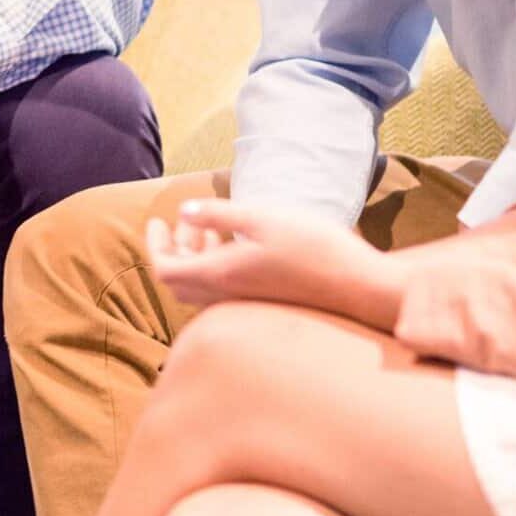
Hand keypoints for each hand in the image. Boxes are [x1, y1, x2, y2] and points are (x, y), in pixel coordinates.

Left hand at [147, 199, 407, 330]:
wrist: (361, 286)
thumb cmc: (314, 247)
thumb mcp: (262, 218)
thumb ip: (218, 214)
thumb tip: (183, 212)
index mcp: (221, 275)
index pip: (164, 270)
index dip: (154, 246)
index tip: (157, 221)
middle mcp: (228, 296)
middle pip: (179, 279)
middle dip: (172, 249)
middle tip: (179, 222)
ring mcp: (246, 303)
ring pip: (201, 285)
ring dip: (195, 256)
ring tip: (206, 227)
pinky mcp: (264, 303)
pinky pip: (223, 289)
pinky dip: (216, 265)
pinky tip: (235, 242)